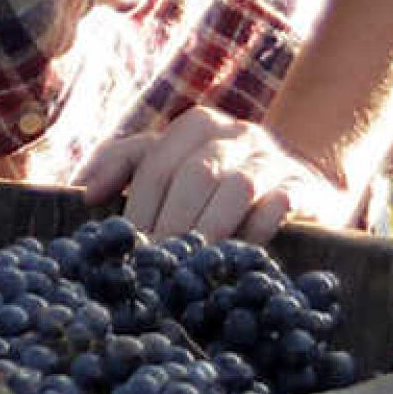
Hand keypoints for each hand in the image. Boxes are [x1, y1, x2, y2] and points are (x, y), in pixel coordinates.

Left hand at [72, 106, 346, 241]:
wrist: (307, 175)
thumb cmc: (221, 175)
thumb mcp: (174, 160)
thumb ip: (125, 164)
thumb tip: (85, 192)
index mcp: (196, 125)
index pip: (155, 163)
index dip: (136, 206)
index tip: (126, 245)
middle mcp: (235, 135)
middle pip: (192, 175)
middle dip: (169, 223)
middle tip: (154, 265)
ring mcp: (272, 159)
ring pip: (234, 189)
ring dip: (207, 229)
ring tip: (188, 268)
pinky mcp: (305, 188)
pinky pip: (278, 206)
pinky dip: (254, 232)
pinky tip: (235, 258)